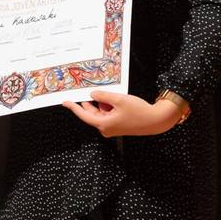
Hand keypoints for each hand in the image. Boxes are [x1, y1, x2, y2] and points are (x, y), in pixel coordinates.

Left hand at [63, 90, 182, 137]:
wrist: (155, 121)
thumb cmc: (138, 111)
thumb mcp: (119, 100)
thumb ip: (103, 97)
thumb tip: (92, 95)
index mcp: (103, 124)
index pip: (84, 115)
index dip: (74, 107)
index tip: (65, 102)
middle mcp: (106, 128)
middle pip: (92, 114)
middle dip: (92, 103)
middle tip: (89, 91)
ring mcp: (112, 128)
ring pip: (101, 113)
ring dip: (102, 104)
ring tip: (110, 95)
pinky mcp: (118, 126)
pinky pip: (108, 115)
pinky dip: (108, 107)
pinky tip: (114, 100)